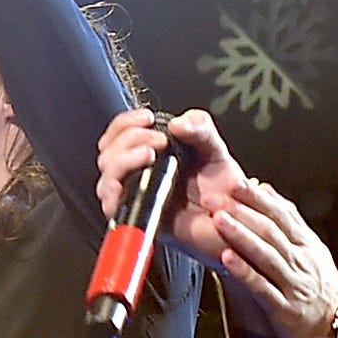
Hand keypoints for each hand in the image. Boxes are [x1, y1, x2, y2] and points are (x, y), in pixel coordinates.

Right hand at [94, 106, 249, 263]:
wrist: (230, 218)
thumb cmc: (220, 186)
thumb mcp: (214, 148)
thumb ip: (200, 128)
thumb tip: (178, 123)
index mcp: (150, 153)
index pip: (119, 133)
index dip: (126, 123)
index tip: (147, 119)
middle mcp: (137, 174)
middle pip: (108, 153)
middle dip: (129, 139)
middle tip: (158, 142)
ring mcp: (136, 196)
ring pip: (107, 178)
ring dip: (121, 161)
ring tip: (149, 156)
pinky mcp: (138, 217)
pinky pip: (112, 207)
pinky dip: (113, 194)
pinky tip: (127, 185)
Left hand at [207, 175, 337, 337]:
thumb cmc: (321, 289)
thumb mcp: (312, 250)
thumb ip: (289, 221)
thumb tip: (265, 190)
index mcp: (306, 245)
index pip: (282, 215)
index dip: (257, 199)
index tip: (236, 183)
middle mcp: (301, 261)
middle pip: (271, 231)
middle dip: (241, 212)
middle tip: (215, 197)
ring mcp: (294, 284)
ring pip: (266, 255)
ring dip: (240, 236)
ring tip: (218, 219)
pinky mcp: (284, 309)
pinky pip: (262, 287)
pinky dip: (244, 272)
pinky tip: (226, 259)